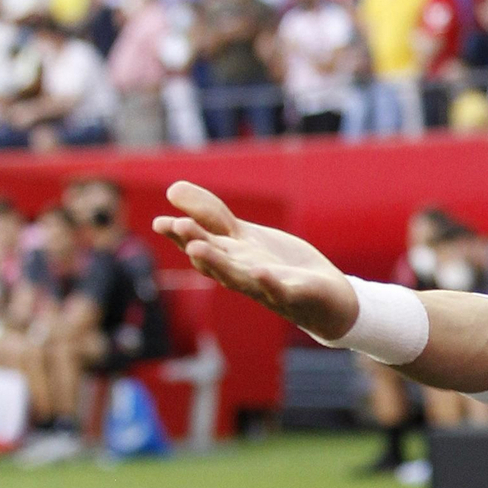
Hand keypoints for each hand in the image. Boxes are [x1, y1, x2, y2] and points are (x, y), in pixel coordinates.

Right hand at [152, 183, 358, 339]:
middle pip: (215, 261)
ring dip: (218, 264)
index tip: (160, 222)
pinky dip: (269, 284)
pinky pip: (280, 292)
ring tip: (197, 249)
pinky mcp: (295, 296)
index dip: (180, 234)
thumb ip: (212, 215)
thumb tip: (171, 189)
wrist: (327, 298)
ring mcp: (267, 288)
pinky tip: (260, 272)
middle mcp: (242, 274)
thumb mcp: (245, 236)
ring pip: (238, 278)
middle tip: (176, 227)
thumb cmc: (280, 266)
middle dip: (195, 244)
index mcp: (229, 257)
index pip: (201, 243)